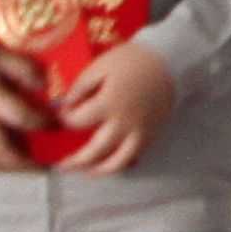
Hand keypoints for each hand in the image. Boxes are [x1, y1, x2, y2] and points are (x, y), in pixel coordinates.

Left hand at [50, 38, 177, 177]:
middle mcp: (123, 124)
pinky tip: (109, 162)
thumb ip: (80, 87)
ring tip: (86, 171)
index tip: (63, 113)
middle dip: (75, 161)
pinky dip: (119, 164)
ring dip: (98, 170)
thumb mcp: (100, 66)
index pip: (77, 122)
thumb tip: (65, 106)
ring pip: (116, 163)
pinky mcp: (150, 135)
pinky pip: (133, 158)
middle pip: (94, 152)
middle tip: (62, 164)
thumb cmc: (132, 60)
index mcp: (108, 104)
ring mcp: (138, 133)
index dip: (66, 119)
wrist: (168, 62)